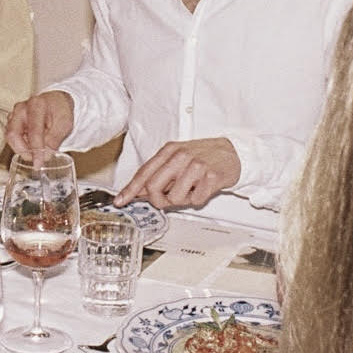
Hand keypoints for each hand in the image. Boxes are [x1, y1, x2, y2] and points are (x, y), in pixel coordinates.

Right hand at [5, 91, 73, 165]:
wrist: (55, 102)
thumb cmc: (60, 111)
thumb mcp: (64, 125)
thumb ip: (54, 140)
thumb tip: (45, 156)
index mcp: (37, 105)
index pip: (34, 131)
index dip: (35, 150)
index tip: (38, 164)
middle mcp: (21, 108)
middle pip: (13, 134)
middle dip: (23, 151)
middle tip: (36, 159)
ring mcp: (14, 114)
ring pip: (10, 137)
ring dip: (22, 148)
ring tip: (36, 151)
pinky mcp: (11, 121)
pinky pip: (11, 137)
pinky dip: (20, 145)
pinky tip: (32, 145)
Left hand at [114, 137, 240, 209]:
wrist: (232, 152)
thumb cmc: (202, 157)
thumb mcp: (177, 159)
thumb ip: (158, 174)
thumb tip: (138, 191)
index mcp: (169, 151)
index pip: (144, 173)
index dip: (130, 190)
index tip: (120, 201)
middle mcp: (180, 156)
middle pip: (154, 187)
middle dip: (157, 200)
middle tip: (167, 200)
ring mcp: (196, 166)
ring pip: (175, 197)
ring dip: (182, 200)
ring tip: (191, 189)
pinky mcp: (211, 177)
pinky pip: (196, 200)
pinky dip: (198, 199)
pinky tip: (203, 188)